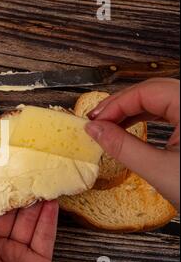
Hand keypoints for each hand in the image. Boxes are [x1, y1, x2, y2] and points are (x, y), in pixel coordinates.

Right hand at [85, 78, 179, 208]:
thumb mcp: (159, 170)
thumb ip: (122, 147)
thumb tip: (94, 130)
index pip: (147, 92)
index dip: (115, 105)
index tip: (94, 122)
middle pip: (152, 90)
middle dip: (120, 104)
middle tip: (96, 121)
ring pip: (159, 99)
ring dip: (130, 110)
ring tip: (108, 124)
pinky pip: (168, 110)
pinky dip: (145, 117)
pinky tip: (128, 126)